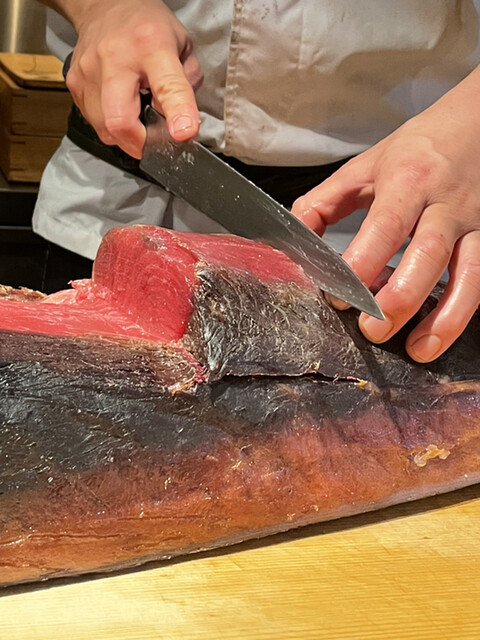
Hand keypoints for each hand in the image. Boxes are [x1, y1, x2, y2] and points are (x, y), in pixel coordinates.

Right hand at [63, 0, 202, 157]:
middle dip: (140, 144)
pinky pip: (94, 122)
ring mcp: (88, 72)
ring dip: (126, 137)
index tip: (184, 134)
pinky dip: (111, 126)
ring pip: (104, 128)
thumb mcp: (182, 46)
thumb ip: (185, 86)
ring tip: (138, 120)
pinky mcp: (74, 84)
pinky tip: (122, 109)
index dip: (178, 115)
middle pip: (120, 120)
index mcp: (151, 46)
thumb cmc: (148, 28)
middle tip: (153, 145)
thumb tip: (180, 123)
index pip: (167, 86)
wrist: (104, 5)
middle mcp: (115, 58)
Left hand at [292, 67, 479, 361]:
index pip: (385, 226)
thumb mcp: (366, 165)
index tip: (338, 295)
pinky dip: (467, 309)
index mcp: (408, 180)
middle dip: (400, 298)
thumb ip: (324, 203)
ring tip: (419, 350)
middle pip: (428, 255)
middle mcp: (446, 203)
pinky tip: (445, 331)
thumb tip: (293, 241)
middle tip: (373, 331)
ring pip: (470, 274)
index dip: (362, 264)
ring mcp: (477, 222)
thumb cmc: (417, 148)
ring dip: (446, 318)